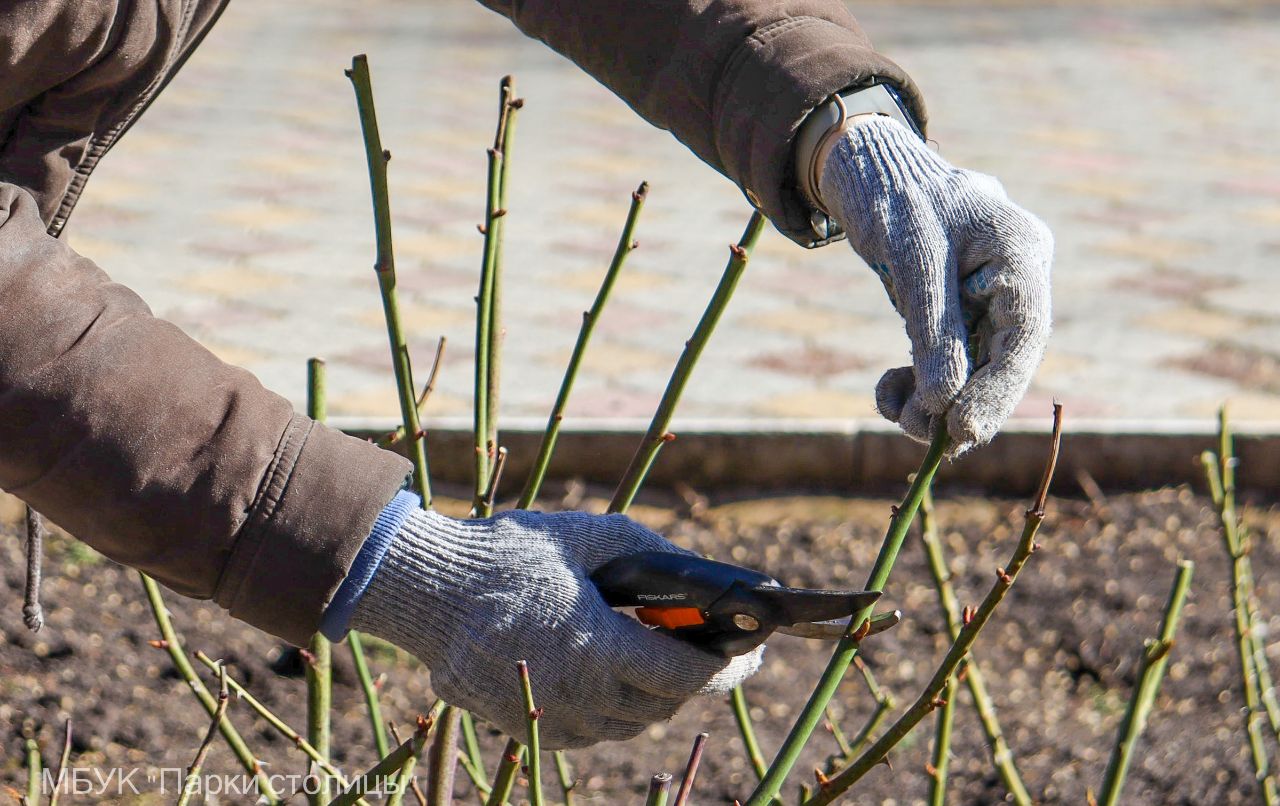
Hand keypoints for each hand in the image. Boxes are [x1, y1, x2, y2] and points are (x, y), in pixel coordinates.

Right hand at [350, 508, 760, 748]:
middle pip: (664, 706)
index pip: (688, 677)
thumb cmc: (503, 556)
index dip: (730, 668)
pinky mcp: (525, 725)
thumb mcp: (584, 536)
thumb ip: (647, 550)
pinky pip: (589, 730)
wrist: (423, 592)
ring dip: (655, 695)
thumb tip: (696, 570)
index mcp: (598, 647)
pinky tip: (610, 672)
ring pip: (629, 724)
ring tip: (661, 656)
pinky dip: (613, 708)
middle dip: (696, 679)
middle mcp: (579, 695)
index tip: (754, 653)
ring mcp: (551, 717)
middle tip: (715, 652)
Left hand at [818, 116, 1052, 453]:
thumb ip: (932, 330)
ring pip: (975, 367)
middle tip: (924, 437)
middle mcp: (1017, 276)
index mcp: (1021, 250)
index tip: (961, 431)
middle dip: (961, 402)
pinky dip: (920, 381)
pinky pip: (950, 359)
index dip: (997, 392)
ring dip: (934, 399)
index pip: (1025, 337)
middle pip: (1003, 360)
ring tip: (893, 407)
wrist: (870, 167)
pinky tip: (889, 387)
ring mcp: (992, 296)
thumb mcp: (910, 259)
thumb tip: (944, 406)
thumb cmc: (893, 196)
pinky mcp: (963, 310)